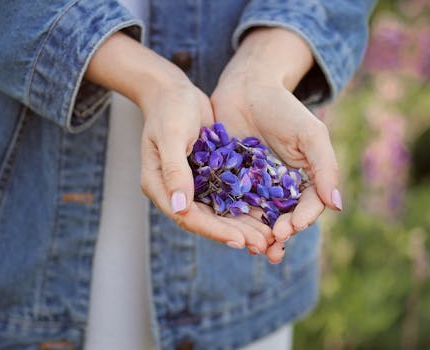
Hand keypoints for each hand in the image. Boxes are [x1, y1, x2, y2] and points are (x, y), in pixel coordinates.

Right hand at [85, 32, 270, 252]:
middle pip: (207, 220)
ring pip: (219, 212)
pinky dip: (245, 205)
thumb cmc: (169, 109)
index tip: (239, 240)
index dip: (214, 230)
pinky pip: (228, 196)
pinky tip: (266, 213)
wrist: (174, 92)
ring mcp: (192, 185)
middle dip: (235, 233)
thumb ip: (175, 169)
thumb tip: (180, 206)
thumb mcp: (171, 135)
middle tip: (262, 245)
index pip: (188, 217)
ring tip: (268, 237)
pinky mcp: (208, 176)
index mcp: (160, 186)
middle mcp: (175, 191)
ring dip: (243, 225)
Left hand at [211, 28, 342, 261]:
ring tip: (253, 249)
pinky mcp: (230, 181)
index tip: (292, 228)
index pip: (307, 206)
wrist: (247, 88)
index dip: (302, 219)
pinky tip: (229, 230)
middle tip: (271, 249)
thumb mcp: (311, 135)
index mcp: (304, 178)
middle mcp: (280, 187)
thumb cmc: (284, 109)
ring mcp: (255, 186)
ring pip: (258, 217)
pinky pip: (232, 204)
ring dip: (257, 236)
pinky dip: (233, 220)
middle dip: (279, 236)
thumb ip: (325, 168)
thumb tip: (337, 205)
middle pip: (283, 218)